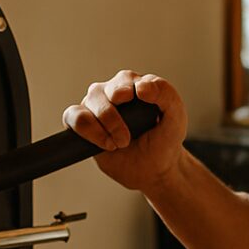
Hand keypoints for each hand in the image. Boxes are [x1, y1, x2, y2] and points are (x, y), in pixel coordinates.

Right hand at [62, 71, 187, 191]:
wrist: (154, 169)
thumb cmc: (165, 140)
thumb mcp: (177, 116)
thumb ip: (166, 94)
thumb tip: (141, 86)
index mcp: (134, 84)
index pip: (124, 80)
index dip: (125, 92)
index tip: (133, 107)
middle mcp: (112, 92)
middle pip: (101, 92)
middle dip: (113, 118)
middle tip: (126, 139)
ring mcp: (95, 107)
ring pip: (87, 104)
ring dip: (101, 127)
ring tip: (117, 144)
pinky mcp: (83, 124)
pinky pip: (72, 117)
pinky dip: (85, 131)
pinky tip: (104, 144)